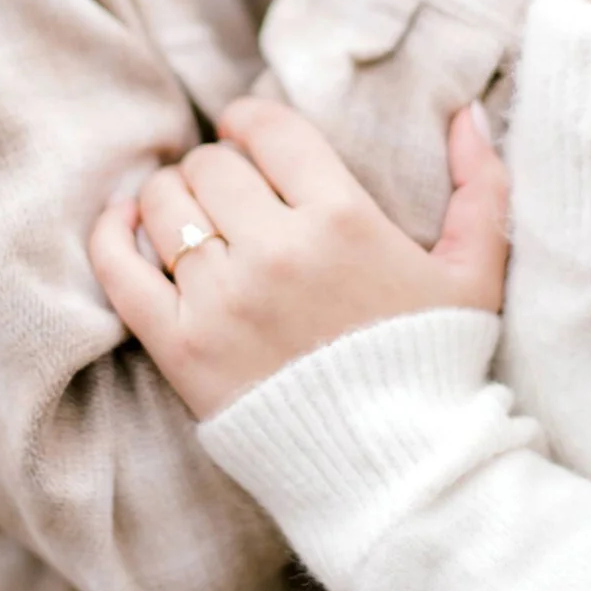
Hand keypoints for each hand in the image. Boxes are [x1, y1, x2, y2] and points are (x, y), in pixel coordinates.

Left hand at [89, 99, 509, 420]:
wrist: (397, 477)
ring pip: (164, 203)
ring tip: (193, 219)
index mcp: (343, 218)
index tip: (247, 134)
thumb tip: (468, 113)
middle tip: (232, 196)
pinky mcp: (180, 346)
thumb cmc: (435, 370)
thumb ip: (479, 188)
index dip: (250, 121)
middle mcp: (277, 250)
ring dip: (172, 200)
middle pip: (212, 165)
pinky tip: (124, 224)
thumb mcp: (474, 276)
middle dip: (220, 170)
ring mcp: (223, 299)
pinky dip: (111, 234)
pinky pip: (118, 266)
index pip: (267, 129)